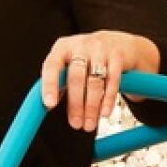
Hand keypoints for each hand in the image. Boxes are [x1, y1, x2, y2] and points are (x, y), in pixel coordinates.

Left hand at [40, 31, 160, 130]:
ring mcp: (100, 48)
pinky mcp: (117, 55)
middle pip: (75, 77)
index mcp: (62, 47)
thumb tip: (47, 105)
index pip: (51, 66)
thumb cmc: (88, 56)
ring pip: (94, 81)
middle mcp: (80, 45)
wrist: (119, 42)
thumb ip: (59, 81)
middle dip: (76, 104)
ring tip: (90, 123)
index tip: (49, 104)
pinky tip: (104, 113)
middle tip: (76, 124)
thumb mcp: (70, 62)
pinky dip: (108, 99)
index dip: (49, 85)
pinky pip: (112, 81)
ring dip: (91, 106)